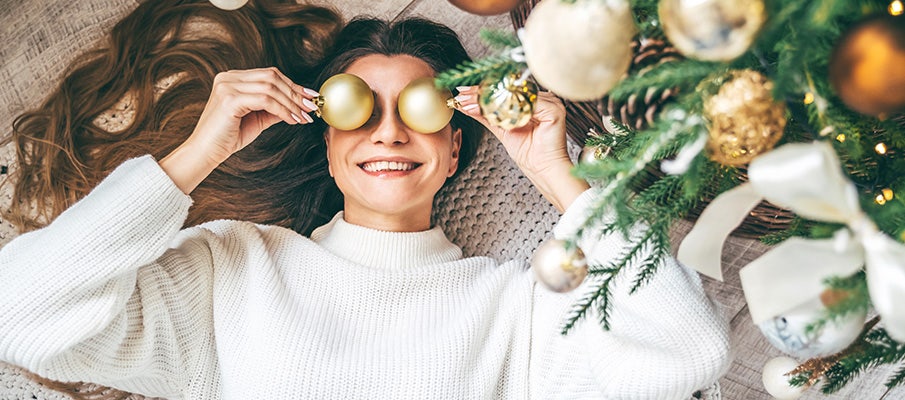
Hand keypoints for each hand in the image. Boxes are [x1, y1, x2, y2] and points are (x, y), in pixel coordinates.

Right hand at [189, 67, 318, 164]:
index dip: (292, 85)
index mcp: (232, 78)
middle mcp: (228, 78)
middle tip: (312, 107)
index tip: (310, 97)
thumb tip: (298, 105)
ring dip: (291, 103)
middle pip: (272, 77)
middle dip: (295, 93)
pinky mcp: (229, 100)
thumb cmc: (228, 137)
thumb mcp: (257, 119)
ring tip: (304, 116)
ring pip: (270, 88)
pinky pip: (265, 100)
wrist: (205, 152)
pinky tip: (292, 120)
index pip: (269, 75)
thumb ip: (274, 108)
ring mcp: (227, 86)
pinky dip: (282, 110)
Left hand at [456, 88, 568, 176]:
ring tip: (469, 103)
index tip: (464, 92)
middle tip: (462, 96)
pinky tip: (490, 110)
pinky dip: (506, 108)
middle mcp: (543, 99)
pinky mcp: (554, 110)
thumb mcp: (500, 129)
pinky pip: (526, 105)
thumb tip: (466, 104)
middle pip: (508, 90)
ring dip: (489, 99)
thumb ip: (486, 115)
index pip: (505, 89)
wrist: (542, 170)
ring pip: (514, 95)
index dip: (484, 90)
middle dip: (482, 93)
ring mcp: (550, 103)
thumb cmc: (529, 153)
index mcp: (532, 101)